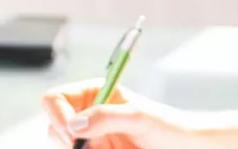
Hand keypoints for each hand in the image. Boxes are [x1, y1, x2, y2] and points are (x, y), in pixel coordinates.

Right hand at [40, 80, 194, 148]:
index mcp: (92, 94)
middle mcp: (86, 116)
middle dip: (70, 141)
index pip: (55, 99)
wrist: (183, 148)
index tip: (73, 131)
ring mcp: (89, 139)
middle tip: (94, 147)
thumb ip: (107, 116)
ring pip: (65, 147)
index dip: (58, 114)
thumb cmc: (167, 126)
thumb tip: (75, 125)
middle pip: (54, 127)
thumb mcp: (139, 117)